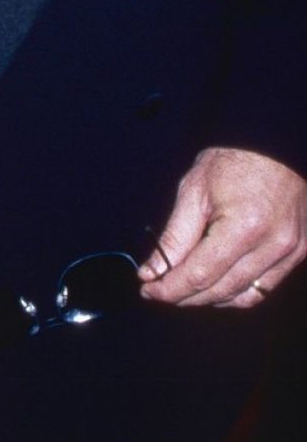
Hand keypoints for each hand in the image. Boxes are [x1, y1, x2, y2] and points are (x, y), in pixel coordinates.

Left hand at [140, 146, 306, 307]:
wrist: (272, 142)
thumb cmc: (232, 159)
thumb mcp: (194, 190)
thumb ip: (174, 236)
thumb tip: (152, 271)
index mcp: (244, 226)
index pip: (200, 274)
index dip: (170, 288)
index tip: (148, 290)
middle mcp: (273, 244)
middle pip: (221, 290)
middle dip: (186, 296)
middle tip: (159, 290)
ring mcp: (291, 251)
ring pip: (244, 296)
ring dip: (210, 299)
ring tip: (184, 290)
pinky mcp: (299, 252)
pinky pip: (265, 287)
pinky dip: (237, 293)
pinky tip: (216, 286)